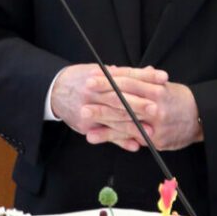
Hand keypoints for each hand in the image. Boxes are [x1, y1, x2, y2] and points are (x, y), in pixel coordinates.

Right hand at [50, 64, 166, 152]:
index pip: (125, 76)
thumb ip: (124, 74)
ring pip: (114, 119)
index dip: (144, 77)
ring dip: (133, 126)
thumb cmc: (80, 79)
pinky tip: (135, 145)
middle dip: (139, 104)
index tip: (162, 78)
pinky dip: (121, 140)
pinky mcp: (85, 126)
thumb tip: (150, 70)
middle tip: (157, 108)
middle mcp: (92, 93)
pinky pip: (106, 134)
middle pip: (119, 98)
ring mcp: (87, 110)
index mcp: (98, 76)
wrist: (53, 91)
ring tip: (152, 131)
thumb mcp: (99, 71)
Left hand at [94, 74, 203, 151]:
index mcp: (157, 90)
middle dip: (103, 95)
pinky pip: (129, 137)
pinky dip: (110, 136)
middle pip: (125, 99)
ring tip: (83, 113)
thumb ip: (141, 80)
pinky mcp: (154, 140)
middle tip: (84, 90)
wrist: (203, 120)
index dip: (111, 79)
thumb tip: (116, 70)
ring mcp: (155, 124)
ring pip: (124, 119)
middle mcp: (156, 106)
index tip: (93, 76)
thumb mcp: (164, 86)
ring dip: (102, 117)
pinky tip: (94, 135)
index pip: (130, 82)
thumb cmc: (180, 100)